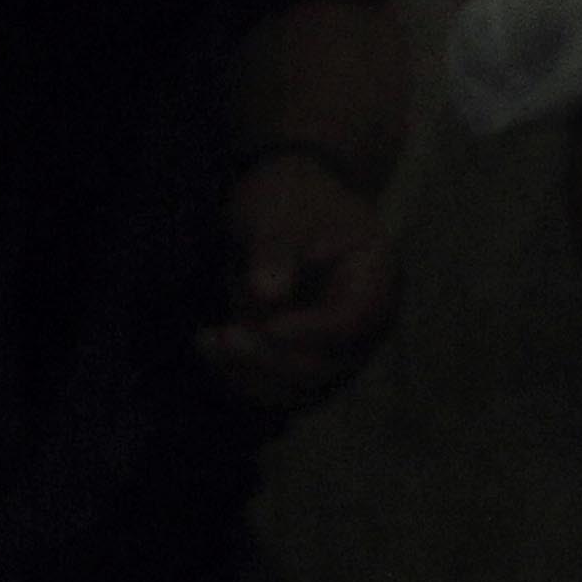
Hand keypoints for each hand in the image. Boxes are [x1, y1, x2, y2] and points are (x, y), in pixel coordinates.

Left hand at [200, 146, 398, 413]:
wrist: (284, 198)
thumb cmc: (290, 196)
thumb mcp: (280, 209)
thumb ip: (276, 249)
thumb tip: (267, 292)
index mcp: (374, 280)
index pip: (352, 321)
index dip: (310, 331)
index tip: (266, 326)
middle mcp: (361, 323)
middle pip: (327, 362)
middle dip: (272, 357)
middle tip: (223, 336)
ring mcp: (331, 342)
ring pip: (301, 384)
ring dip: (253, 374)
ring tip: (207, 343)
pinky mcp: (299, 352)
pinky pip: (278, 383)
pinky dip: (245, 376)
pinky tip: (211, 352)